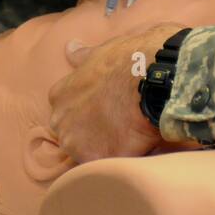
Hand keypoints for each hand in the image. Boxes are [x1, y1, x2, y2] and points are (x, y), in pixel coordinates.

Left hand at [48, 22, 182, 163]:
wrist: (154, 78)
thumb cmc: (129, 60)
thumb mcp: (102, 51)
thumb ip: (83, 56)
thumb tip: (70, 48)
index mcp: (60, 96)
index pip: (67, 112)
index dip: (89, 113)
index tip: (106, 109)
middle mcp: (61, 122)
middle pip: (73, 137)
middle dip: (93, 135)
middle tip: (120, 124)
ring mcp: (78, 144)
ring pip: (89, 155)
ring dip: (107, 149)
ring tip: (130, 136)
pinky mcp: (99, 161)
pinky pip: (110, 167)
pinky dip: (123, 160)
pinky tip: (138, 147)